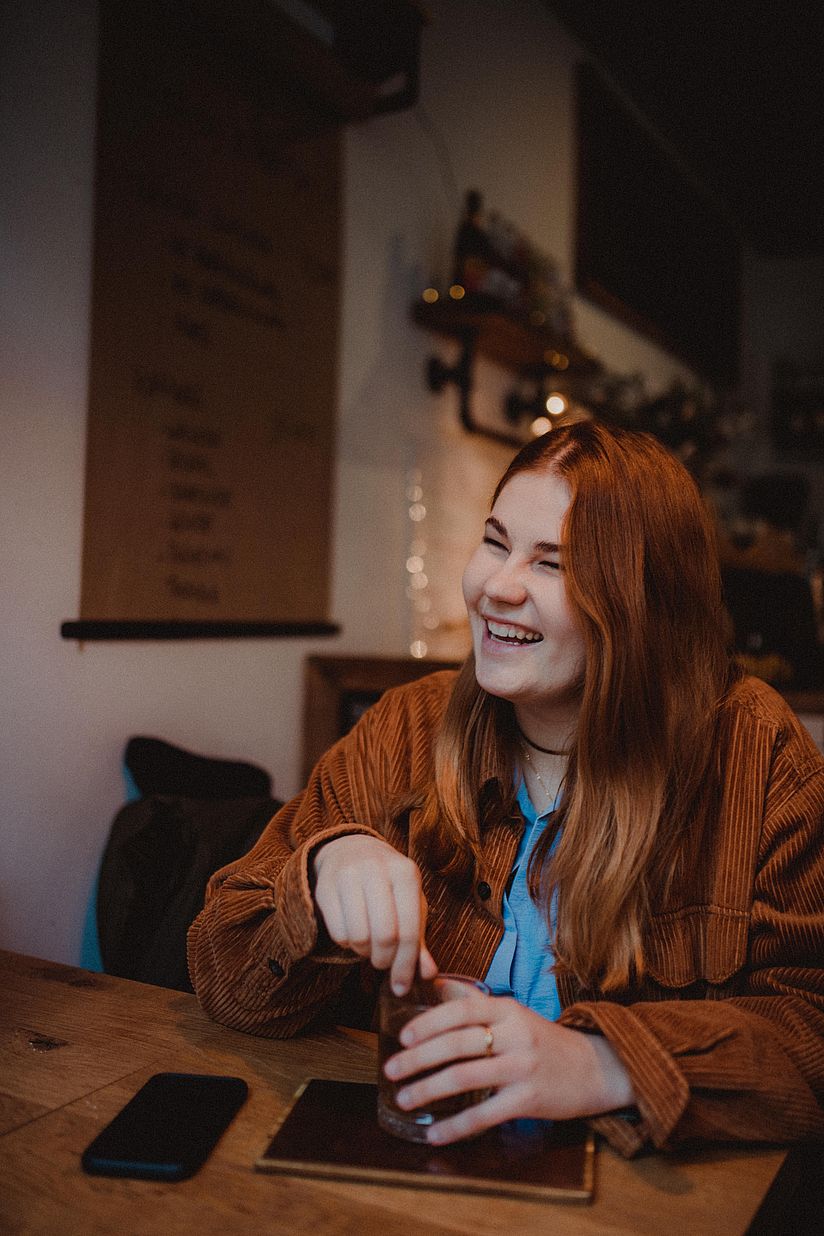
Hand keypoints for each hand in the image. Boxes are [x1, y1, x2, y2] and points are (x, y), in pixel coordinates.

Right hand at [312, 835, 436, 993]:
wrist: (353, 851)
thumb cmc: (389, 886)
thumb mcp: (410, 905)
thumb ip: (418, 941)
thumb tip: (428, 974)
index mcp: (406, 873)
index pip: (408, 931)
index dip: (406, 965)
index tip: (401, 987)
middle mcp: (377, 870)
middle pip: (384, 936)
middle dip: (384, 960)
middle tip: (383, 962)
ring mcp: (348, 875)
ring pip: (358, 936)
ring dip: (364, 953)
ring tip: (369, 945)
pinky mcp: (325, 887)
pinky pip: (337, 932)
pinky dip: (347, 944)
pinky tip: (353, 934)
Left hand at [383, 991, 634, 1142]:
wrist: (596, 1068)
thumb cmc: (544, 1040)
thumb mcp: (513, 1014)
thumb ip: (476, 1001)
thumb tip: (436, 983)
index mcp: (507, 1010)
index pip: (461, 1010)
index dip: (428, 1022)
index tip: (403, 1036)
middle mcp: (514, 1034)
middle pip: (457, 1044)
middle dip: (418, 1058)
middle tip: (391, 1069)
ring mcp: (522, 1067)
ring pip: (465, 1077)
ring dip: (429, 1089)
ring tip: (404, 1098)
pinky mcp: (529, 1099)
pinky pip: (485, 1114)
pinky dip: (456, 1126)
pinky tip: (435, 1134)